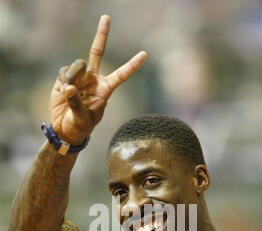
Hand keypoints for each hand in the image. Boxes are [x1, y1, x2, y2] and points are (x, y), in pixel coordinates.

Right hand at [49, 15, 146, 144]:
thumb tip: (68, 86)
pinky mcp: (65, 78)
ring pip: (77, 64)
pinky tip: (63, 91)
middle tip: (107, 17)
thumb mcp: (82, 119)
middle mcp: (94, 79)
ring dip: (73, 76)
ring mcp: (80, 77)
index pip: (121, 75)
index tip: (144, 54)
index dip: (132, 65)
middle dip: (102, 34)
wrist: (65, 128)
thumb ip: (77, 103)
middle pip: (97, 51)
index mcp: (105, 89)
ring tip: (70, 92)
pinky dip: (64, 80)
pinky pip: (64, 71)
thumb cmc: (80, 126)